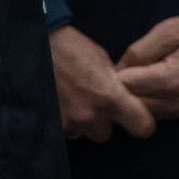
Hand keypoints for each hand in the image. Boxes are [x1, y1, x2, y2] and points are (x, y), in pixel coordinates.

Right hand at [49, 25, 154, 142]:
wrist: (36, 45)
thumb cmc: (70, 47)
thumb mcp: (101, 59)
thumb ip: (115, 83)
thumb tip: (123, 95)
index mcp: (110, 97)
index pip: (142, 127)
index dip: (141, 122)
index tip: (136, 116)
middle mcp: (91, 115)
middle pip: (106, 133)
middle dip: (101, 120)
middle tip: (92, 101)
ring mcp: (70, 123)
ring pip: (83, 132)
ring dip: (81, 121)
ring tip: (72, 98)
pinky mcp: (53, 124)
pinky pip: (65, 130)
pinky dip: (65, 119)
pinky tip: (61, 101)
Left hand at [116, 12, 178, 119]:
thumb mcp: (167, 30)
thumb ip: (140, 51)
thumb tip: (116, 69)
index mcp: (169, 81)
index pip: (125, 86)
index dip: (112, 73)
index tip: (108, 62)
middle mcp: (173, 103)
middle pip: (131, 103)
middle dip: (118, 87)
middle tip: (114, 67)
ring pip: (140, 111)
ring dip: (130, 95)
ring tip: (129, 72)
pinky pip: (152, 111)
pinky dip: (142, 99)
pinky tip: (141, 81)